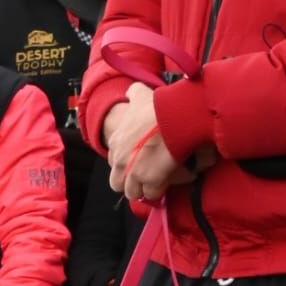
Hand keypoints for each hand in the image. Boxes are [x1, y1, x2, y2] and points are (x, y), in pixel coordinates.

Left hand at [104, 86, 196, 203]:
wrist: (173, 117)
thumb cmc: (157, 107)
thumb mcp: (140, 94)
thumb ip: (133, 93)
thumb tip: (132, 91)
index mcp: (116, 141)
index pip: (113, 160)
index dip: (125, 162)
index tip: (137, 160)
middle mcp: (120, 159)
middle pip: (117, 182)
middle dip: (129, 182)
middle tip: (144, 176)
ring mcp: (133, 172)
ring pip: (132, 192)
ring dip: (144, 188)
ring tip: (157, 181)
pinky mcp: (150, 181)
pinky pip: (152, 194)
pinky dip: (160, 190)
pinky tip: (169, 181)